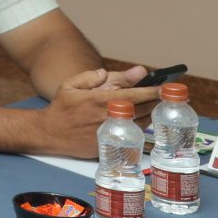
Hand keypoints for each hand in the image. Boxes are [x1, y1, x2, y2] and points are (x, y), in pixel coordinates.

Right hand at [38, 67, 161, 156]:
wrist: (49, 133)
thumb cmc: (62, 107)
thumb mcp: (71, 85)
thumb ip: (94, 77)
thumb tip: (115, 73)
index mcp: (100, 100)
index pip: (135, 95)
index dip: (153, 91)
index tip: (167, 87)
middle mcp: (109, 117)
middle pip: (143, 109)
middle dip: (158, 102)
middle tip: (168, 96)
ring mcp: (111, 133)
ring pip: (142, 123)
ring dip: (152, 114)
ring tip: (158, 106)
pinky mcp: (111, 144)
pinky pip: (133, 135)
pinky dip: (141, 126)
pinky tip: (143, 120)